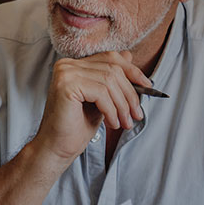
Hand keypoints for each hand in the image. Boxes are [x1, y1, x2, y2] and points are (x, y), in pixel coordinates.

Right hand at [30, 51, 149, 161]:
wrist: (56, 148)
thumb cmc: (77, 126)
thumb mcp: (101, 99)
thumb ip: (110, 79)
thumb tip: (129, 56)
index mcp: (73, 65)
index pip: (110, 58)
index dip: (132, 70)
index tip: (147, 86)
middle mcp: (67, 64)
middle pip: (112, 68)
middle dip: (130, 93)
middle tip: (137, 114)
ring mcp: (65, 73)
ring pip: (109, 81)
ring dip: (122, 105)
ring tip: (125, 123)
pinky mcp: (66, 85)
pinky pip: (101, 92)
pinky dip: (112, 110)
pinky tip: (112, 123)